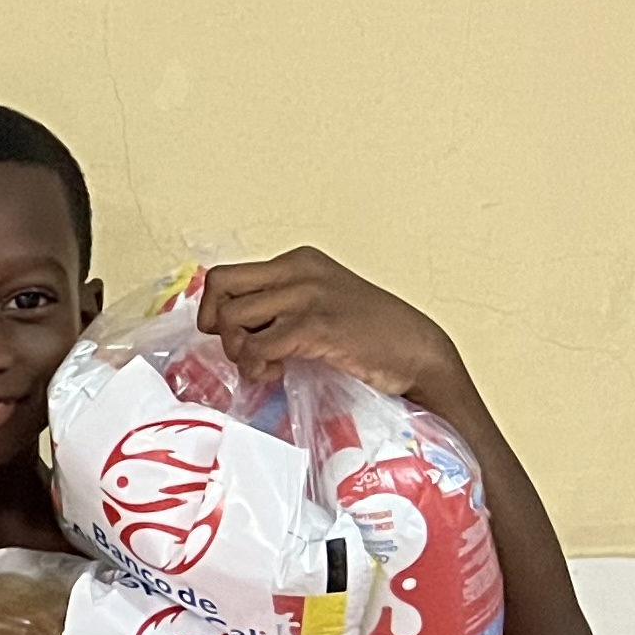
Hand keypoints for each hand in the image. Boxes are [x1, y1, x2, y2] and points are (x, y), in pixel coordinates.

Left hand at [194, 248, 471, 415]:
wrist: (417, 352)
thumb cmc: (369, 336)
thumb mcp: (318, 305)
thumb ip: (280, 305)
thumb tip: (227, 325)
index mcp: (297, 261)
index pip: (225, 276)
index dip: (217, 312)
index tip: (238, 336)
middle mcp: (299, 270)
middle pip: (219, 287)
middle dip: (221, 327)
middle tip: (245, 352)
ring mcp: (307, 295)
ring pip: (232, 318)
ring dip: (239, 352)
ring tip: (266, 366)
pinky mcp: (316, 326)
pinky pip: (257, 346)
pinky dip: (256, 367)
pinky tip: (276, 373)